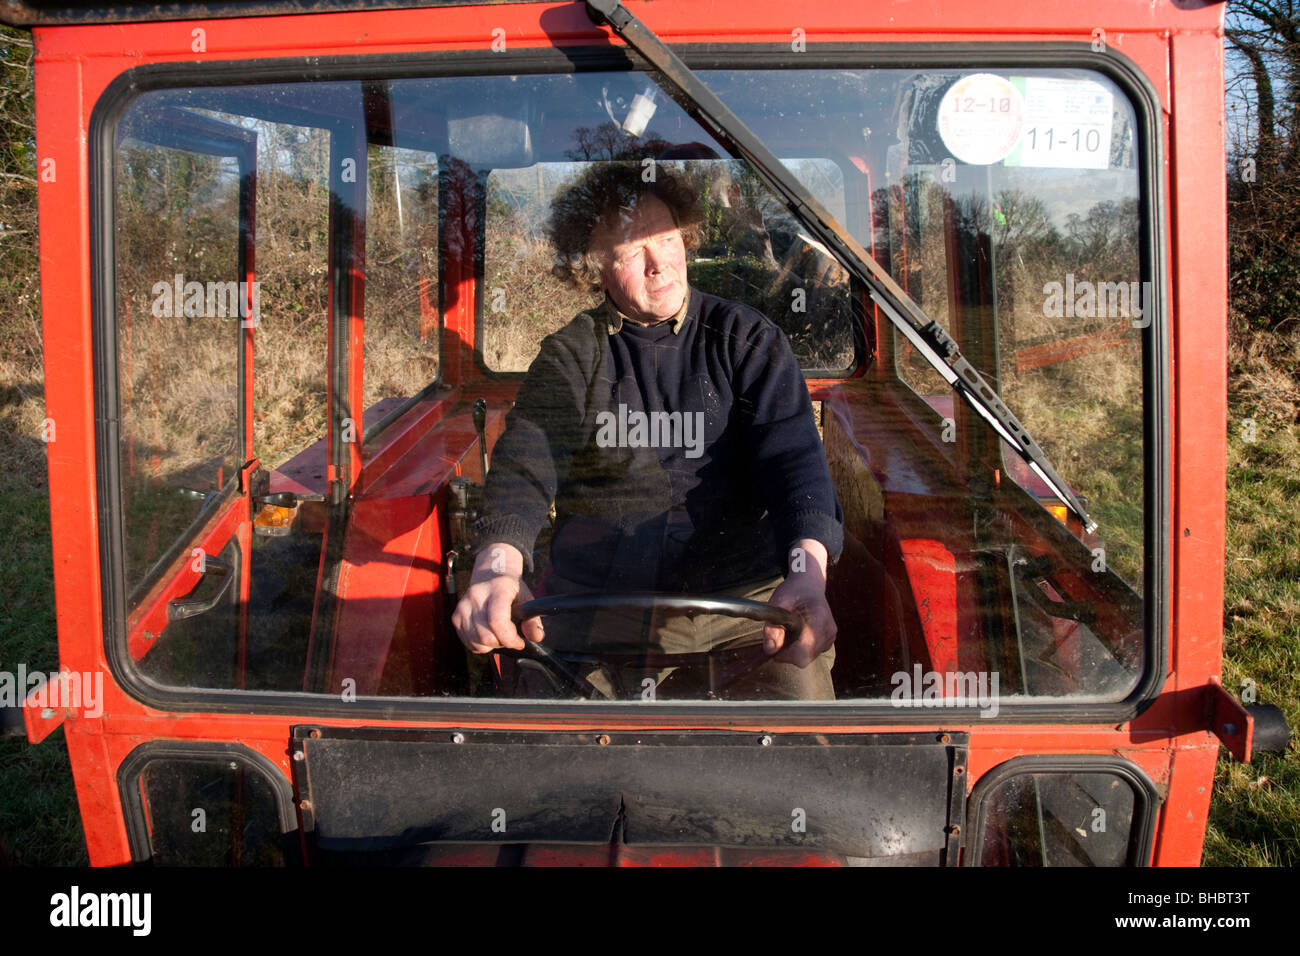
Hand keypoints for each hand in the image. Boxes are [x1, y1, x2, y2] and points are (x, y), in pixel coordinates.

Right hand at [451, 543, 543, 653]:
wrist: (490, 572)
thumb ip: (533, 619)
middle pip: (486, 636)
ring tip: (499, 634)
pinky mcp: (456, 616)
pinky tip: (488, 634)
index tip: (519, 642)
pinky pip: (468, 642)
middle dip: (502, 643)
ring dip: (491, 645)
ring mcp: (463, 607)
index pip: (497, 621)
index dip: (510, 638)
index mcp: (497, 590)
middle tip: (510, 637)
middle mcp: (477, 597)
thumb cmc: (510, 586)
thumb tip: (536, 637)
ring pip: (476, 642)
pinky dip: (480, 645)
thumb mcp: (526, 597)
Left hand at [763, 538, 835, 667]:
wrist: (809, 584)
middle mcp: (828, 631)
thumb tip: (770, 650)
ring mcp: (831, 636)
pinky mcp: (830, 639)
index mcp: (818, 619)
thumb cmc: (792, 592)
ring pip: (808, 658)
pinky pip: (813, 653)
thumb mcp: (777, 603)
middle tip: (780, 635)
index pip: (803, 653)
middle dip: (788, 653)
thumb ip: (772, 627)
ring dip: (794, 650)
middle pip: (805, 658)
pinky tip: (798, 633)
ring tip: (790, 631)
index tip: (775, 645)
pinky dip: (802, 647)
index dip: (786, 655)